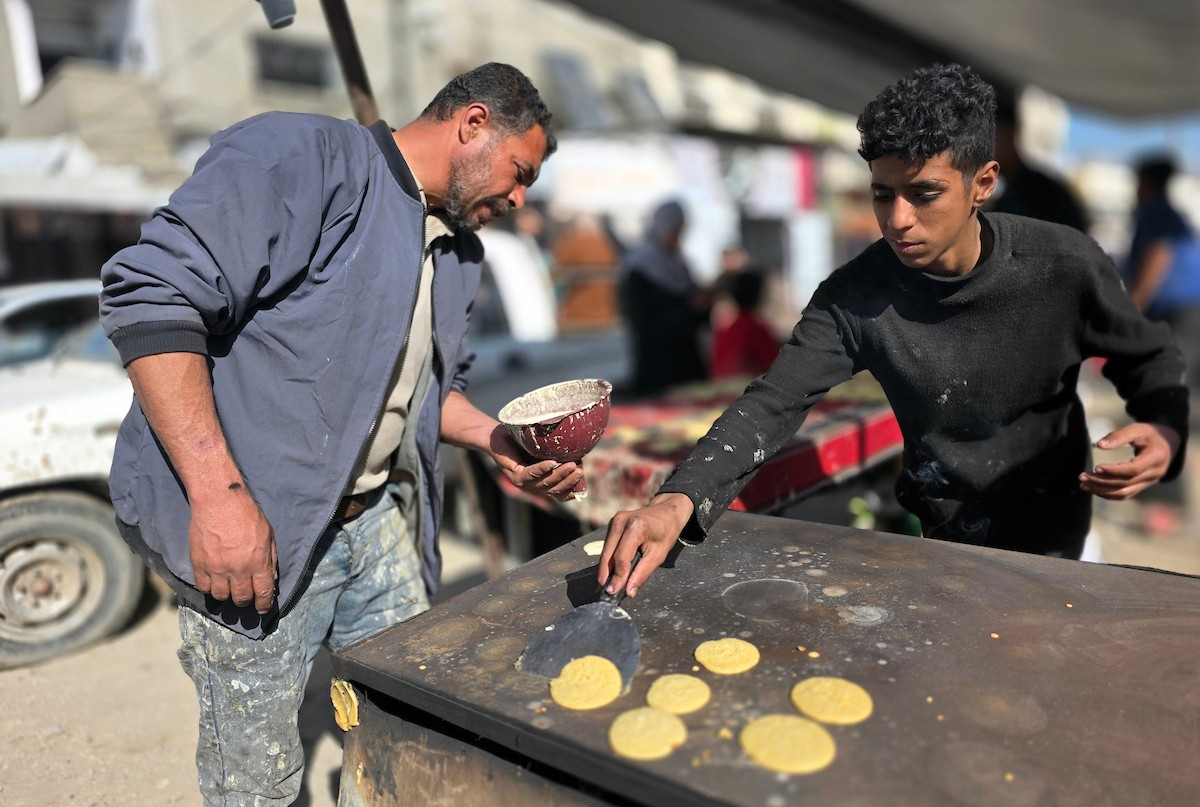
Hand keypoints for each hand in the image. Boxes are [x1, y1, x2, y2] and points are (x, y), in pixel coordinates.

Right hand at [188, 486, 277, 613]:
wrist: (219, 501)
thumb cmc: (247, 515)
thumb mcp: (268, 535)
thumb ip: (269, 559)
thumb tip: (269, 579)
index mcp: (258, 562)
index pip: (263, 593)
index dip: (263, 604)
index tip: (262, 608)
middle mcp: (238, 570)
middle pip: (241, 598)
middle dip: (244, 600)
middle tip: (244, 597)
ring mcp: (217, 569)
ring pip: (221, 596)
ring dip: (226, 595)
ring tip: (228, 588)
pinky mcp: (199, 564)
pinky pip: (203, 587)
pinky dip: (209, 588)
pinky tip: (213, 582)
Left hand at [488, 424, 583, 501]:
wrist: (497, 435)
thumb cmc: (523, 441)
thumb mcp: (546, 449)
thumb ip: (560, 456)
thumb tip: (581, 459)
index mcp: (543, 482)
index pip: (560, 494)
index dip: (572, 490)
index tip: (582, 481)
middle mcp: (534, 486)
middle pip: (555, 490)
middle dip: (569, 481)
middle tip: (580, 471)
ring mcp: (523, 482)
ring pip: (545, 483)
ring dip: (560, 475)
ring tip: (572, 465)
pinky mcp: (514, 475)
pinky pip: (531, 473)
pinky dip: (542, 468)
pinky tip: (552, 463)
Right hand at [599, 493, 693, 597]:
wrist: (666, 512)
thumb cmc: (666, 532)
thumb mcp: (659, 555)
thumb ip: (642, 573)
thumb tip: (628, 592)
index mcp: (635, 526)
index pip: (621, 557)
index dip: (618, 576)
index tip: (614, 592)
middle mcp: (620, 521)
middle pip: (608, 554)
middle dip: (606, 575)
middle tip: (607, 592)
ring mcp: (614, 521)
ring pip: (605, 551)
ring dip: (606, 569)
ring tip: (610, 584)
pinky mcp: (612, 524)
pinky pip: (608, 546)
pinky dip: (609, 560)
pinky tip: (612, 572)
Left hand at [1079, 422, 1181, 499]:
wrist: (1166, 444)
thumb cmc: (1149, 434)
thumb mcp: (1137, 429)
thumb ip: (1119, 436)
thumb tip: (1099, 445)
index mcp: (1156, 458)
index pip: (1133, 469)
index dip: (1114, 470)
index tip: (1096, 467)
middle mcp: (1154, 474)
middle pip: (1126, 483)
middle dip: (1102, 481)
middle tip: (1082, 477)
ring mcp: (1148, 483)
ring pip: (1124, 493)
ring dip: (1102, 491)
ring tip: (1083, 485)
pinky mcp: (1142, 486)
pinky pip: (1124, 494)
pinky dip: (1108, 493)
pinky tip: (1093, 488)